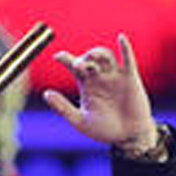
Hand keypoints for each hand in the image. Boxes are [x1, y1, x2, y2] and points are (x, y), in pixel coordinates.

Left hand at [43, 34, 158, 151]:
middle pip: (89, 58)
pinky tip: (120, 38)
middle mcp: (100, 77)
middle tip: (78, 67)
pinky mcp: (129, 78)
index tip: (57, 57)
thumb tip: (46, 93)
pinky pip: (128, 59)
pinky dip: (125, 47)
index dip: (65, 59)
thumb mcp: (80, 121)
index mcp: (86, 86)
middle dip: (83, 59)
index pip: (74, 66)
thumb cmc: (104, 130)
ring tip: (92, 59)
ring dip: (98, 54)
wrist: (127, 137)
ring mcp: (114, 76)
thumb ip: (63, 108)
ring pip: (106, 56)